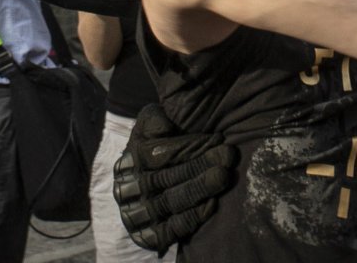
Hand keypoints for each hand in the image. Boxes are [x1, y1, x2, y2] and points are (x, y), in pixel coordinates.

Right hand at [113, 103, 237, 253]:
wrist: (148, 186)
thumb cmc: (154, 149)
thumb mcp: (149, 127)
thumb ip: (153, 120)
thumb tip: (165, 127)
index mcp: (127, 162)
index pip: (156, 154)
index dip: (187, 146)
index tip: (216, 138)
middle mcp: (128, 190)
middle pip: (167, 178)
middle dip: (200, 165)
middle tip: (228, 155)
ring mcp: (137, 216)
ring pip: (172, 202)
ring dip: (201, 189)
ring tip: (224, 175)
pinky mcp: (149, 237)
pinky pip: (174, 228)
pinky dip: (194, 216)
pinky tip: (213, 202)